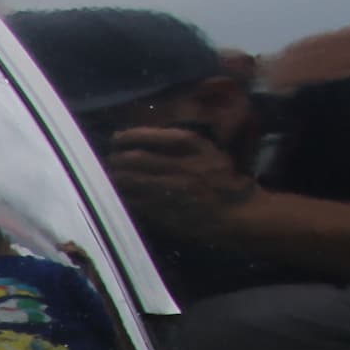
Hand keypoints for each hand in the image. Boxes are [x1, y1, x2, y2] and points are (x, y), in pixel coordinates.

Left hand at [103, 127, 260, 239]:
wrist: (239, 214)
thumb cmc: (226, 180)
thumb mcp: (210, 152)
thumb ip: (182, 144)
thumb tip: (145, 138)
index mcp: (195, 147)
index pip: (153, 136)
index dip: (130, 136)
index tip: (118, 138)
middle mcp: (182, 166)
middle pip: (135, 159)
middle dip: (116, 158)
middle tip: (109, 160)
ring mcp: (172, 190)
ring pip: (131, 180)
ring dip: (115, 177)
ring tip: (110, 176)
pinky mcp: (166, 211)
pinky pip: (135, 201)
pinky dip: (122, 196)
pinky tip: (117, 194)